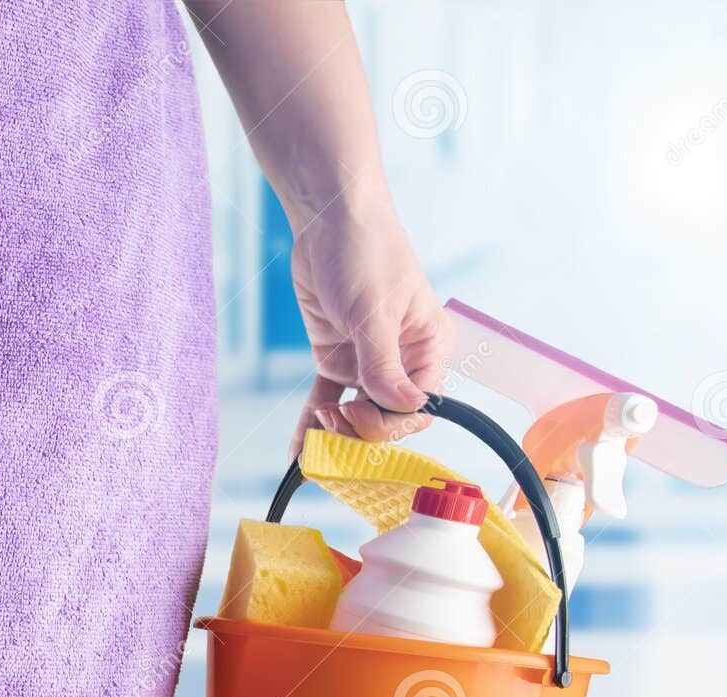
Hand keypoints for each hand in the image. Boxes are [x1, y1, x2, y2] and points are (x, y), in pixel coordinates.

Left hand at [285, 197, 453, 458]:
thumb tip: (403, 411)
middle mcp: (404, 361)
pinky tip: (298, 449)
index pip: (417, 407)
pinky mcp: (339, 358)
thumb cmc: (366, 251)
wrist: (330, 216)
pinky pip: (329, 397)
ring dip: (334, 432)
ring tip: (312, 439)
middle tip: (329, 423)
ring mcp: (369, 362)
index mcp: (428, 350)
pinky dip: (312, 421)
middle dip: (359, 431)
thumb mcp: (373, 311)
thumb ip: (384, 366)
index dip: (388, 422)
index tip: (355, 412)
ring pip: (357, 414)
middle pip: (387, 417)